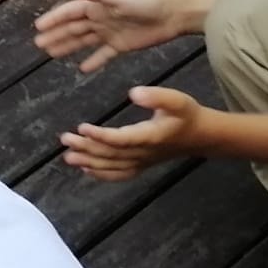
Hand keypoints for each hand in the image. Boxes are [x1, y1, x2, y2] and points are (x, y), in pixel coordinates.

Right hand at [33, 0, 195, 71]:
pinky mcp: (120, 46)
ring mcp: (108, 33)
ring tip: (51, 54)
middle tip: (38, 44)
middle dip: (55, 34)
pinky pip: (102, 55)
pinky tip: (82, 69)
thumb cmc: (145, 3)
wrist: (171, 15)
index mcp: (96, 5)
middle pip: (72, 28)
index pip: (70, 12)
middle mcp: (98, 18)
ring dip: (67, 47)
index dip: (54, 18)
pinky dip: (92, 61)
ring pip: (83, 41)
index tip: (38, 27)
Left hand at [59, 86, 215, 180]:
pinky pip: (120, 174)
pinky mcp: (142, 165)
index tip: (82, 128)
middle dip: (87, 148)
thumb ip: (157, 97)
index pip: (122, 140)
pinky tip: (86, 170)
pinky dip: (103, 174)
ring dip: (89, 162)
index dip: (101, 136)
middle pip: (111, 154)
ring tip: (67, 156)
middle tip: (65, 139)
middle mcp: (144, 153)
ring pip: (112, 166)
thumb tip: (133, 93)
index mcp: (150, 137)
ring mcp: (142, 161)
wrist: (202, 136)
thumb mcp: (177, 100)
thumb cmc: (186, 114)